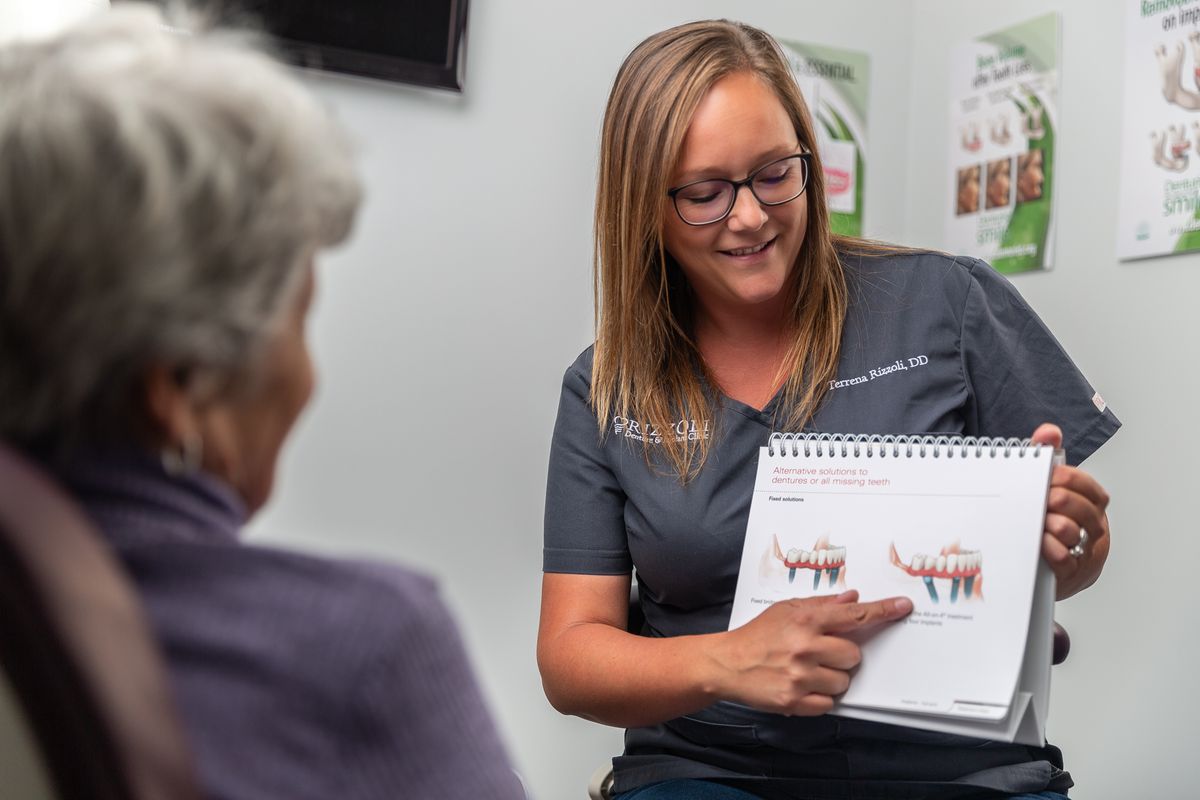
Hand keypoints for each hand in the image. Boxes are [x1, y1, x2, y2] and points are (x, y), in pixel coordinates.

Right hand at [709, 590, 911, 715]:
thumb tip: (852, 599)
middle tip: (822, 654)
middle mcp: (805, 648)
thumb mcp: (786, 610)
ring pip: (843, 682)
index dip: (882, 610)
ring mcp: (800, 677)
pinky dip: (820, 697)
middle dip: (843, 656)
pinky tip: (802, 686)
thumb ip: (821, 605)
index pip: (853, 616)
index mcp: (805, 621)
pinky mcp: (794, 701)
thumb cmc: (757, 635)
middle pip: (854, 656)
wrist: (727, 664)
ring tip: (807, 671)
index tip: (902, 607)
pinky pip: (828, 704)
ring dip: (832, 678)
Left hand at [1030, 423, 1111, 598]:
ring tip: (1043, 521)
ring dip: (1057, 525)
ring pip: (1075, 533)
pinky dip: (1052, 551)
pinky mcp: (1069, 572)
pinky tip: (1040, 543)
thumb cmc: (1051, 521)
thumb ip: (1047, 457)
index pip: (1085, 485)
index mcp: (1090, 503)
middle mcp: (1092, 526)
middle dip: (1061, 500)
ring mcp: (1083, 550)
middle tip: (1043, 498)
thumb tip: (1049, 432)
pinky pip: (1064, 560)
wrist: (1052, 566)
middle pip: (1082, 508)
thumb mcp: (1049, 487)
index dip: (1066, 479)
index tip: (1046, 476)